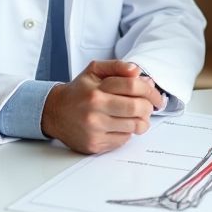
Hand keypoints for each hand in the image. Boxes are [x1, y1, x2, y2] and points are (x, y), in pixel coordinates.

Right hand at [41, 60, 159, 152]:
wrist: (54, 113)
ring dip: (142, 121)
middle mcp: (95, 110)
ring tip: (139, 116)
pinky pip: (123, 140)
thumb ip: (116, 67)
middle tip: (149, 106)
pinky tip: (122, 125)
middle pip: (136, 108)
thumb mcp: (94, 71)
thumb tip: (137, 71)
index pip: (133, 87)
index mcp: (97, 89)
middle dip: (149, 107)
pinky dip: (128, 132)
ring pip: (133, 126)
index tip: (156, 95)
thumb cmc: (78, 91)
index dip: (150, 90)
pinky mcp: (94, 144)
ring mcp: (94, 129)